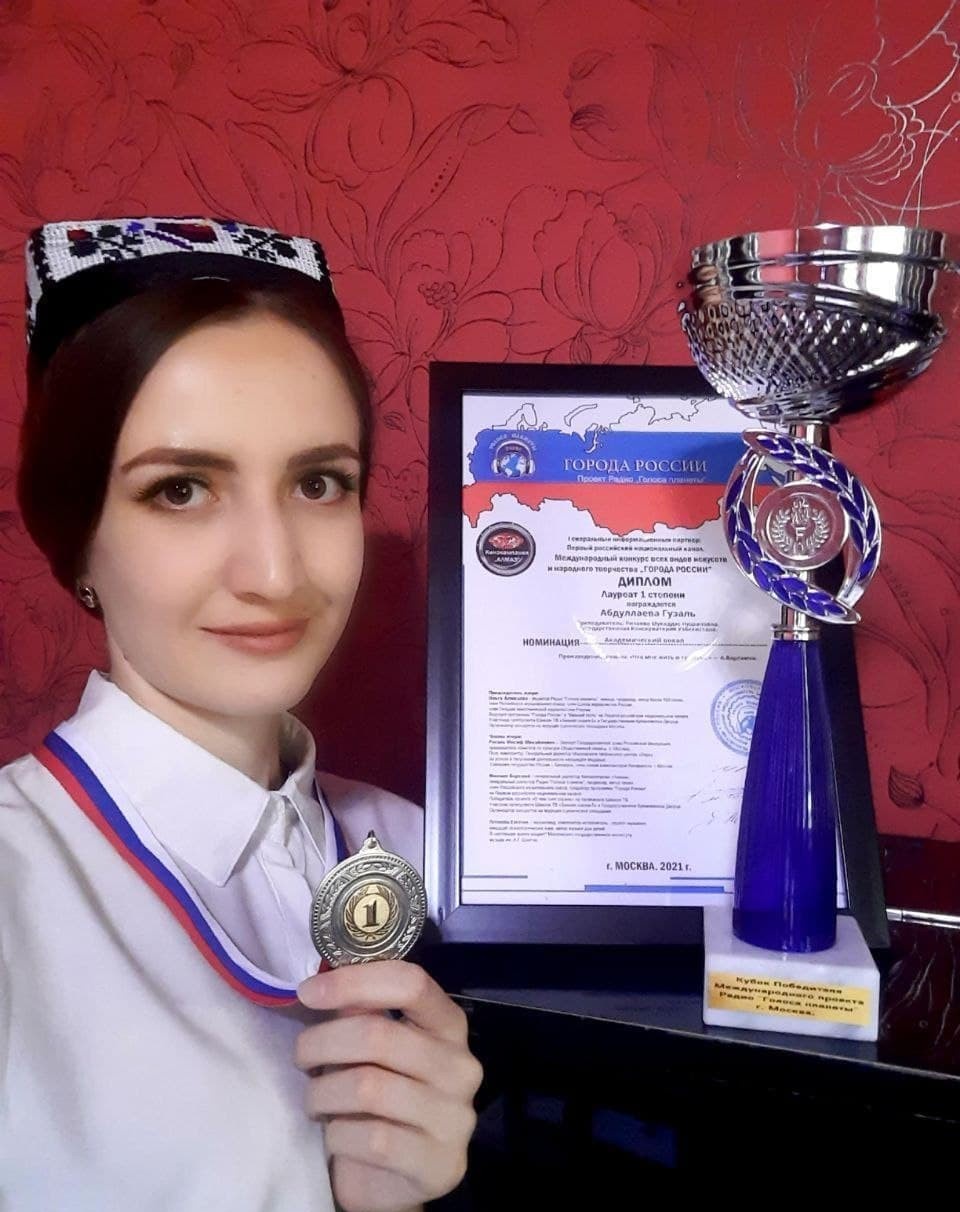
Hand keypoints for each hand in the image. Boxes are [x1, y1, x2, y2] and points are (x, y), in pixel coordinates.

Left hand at [296, 961, 482, 1211]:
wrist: (395, 1181)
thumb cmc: (377, 1101)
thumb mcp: (369, 1050)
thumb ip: (359, 1013)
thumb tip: (322, 981)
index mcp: (449, 1026)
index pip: (411, 983)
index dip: (354, 981)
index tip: (307, 991)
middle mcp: (461, 1066)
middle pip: (379, 1035)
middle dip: (322, 1042)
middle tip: (301, 1056)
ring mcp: (456, 1118)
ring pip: (368, 1087)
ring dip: (323, 1093)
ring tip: (315, 1100)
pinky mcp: (440, 1164)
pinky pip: (372, 1139)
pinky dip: (338, 1136)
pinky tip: (336, 1136)